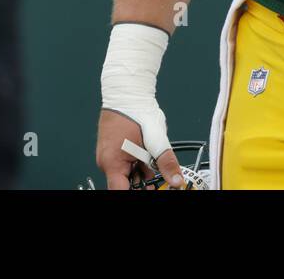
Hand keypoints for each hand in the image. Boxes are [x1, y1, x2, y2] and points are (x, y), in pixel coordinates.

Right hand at [99, 22, 177, 188]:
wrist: (126, 90)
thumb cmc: (135, 111)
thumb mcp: (157, 139)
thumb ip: (166, 162)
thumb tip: (177, 180)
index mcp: (112, 163)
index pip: (122, 191)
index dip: (138, 193)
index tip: (152, 191)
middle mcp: (107, 162)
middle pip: (125, 184)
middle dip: (143, 184)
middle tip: (160, 180)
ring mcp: (109, 156)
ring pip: (127, 174)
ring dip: (142, 172)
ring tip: (155, 164)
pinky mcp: (114, 150)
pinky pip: (126, 164)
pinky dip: (138, 164)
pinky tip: (149, 157)